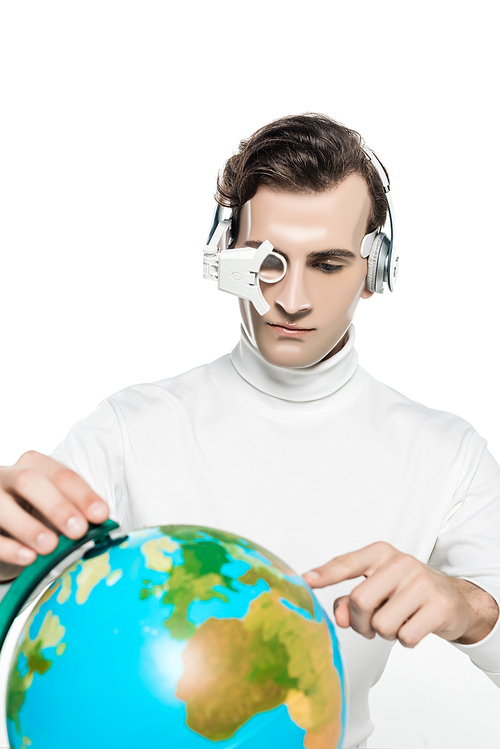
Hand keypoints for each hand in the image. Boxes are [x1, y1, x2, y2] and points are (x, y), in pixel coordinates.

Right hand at [0, 451, 108, 578]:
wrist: (3, 531)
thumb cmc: (36, 515)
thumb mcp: (56, 508)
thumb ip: (75, 513)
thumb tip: (102, 526)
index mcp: (33, 465)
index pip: (61, 475)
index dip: (82, 495)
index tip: (101, 515)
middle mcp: (7, 475)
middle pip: (29, 481)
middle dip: (57, 506)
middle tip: (78, 530)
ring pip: (2, 505)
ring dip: (29, 527)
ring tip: (50, 546)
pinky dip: (9, 547)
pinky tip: (28, 558)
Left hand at [303, 542, 498, 646]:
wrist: (456, 599)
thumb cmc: (407, 592)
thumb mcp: (378, 588)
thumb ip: (350, 601)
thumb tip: (339, 617)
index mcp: (380, 553)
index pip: (347, 563)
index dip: (325, 574)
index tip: (306, 580)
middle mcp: (400, 562)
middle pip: (360, 601)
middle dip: (360, 622)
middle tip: (369, 626)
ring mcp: (421, 582)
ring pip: (382, 624)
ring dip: (385, 633)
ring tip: (398, 621)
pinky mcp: (438, 605)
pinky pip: (405, 637)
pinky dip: (405, 640)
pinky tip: (415, 626)